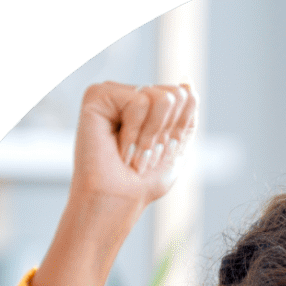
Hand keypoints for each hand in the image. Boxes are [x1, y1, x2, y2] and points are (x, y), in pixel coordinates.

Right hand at [30, 81, 197, 285]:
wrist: (116, 201)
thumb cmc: (141, 184)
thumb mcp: (175, 149)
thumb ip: (185, 118)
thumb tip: (187, 84)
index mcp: (149, 108)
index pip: (184, 97)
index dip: (178, 132)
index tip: (157, 154)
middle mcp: (130, 96)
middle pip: (174, 95)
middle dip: (165, 134)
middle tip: (142, 155)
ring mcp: (114, 94)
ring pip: (160, 97)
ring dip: (150, 136)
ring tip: (130, 153)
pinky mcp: (97, 95)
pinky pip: (138, 101)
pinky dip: (134, 132)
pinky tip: (118, 147)